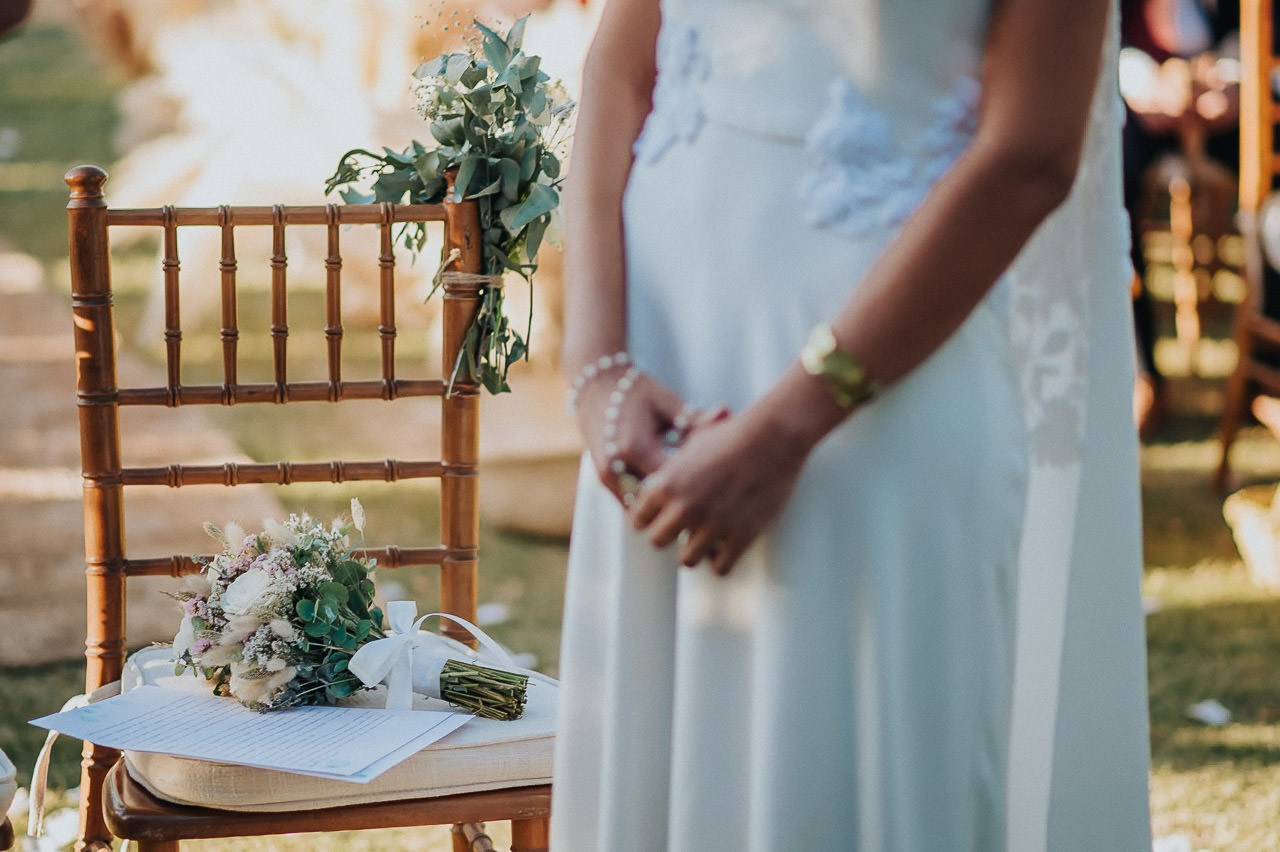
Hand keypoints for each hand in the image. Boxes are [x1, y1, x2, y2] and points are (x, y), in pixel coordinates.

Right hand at [575, 368, 718, 505]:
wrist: (596, 386)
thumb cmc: (637, 392)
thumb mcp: (667, 403)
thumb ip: (695, 418)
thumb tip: (727, 414)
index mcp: (636, 448)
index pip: (672, 485)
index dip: (696, 490)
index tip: (717, 490)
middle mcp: (617, 466)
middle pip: (657, 501)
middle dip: (681, 502)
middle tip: (708, 505)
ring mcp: (606, 476)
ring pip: (642, 507)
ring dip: (663, 506)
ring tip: (690, 503)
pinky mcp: (603, 479)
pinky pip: (630, 501)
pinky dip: (649, 501)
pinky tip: (670, 496)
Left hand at [629, 408, 810, 575]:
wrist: (772, 437)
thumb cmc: (731, 434)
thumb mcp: (688, 447)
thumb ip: (669, 470)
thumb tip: (655, 484)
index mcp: (666, 485)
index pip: (638, 519)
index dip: (649, 518)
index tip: (659, 516)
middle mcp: (684, 509)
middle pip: (657, 542)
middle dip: (668, 535)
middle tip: (682, 528)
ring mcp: (713, 526)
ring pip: (687, 561)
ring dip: (694, 551)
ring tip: (705, 539)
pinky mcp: (740, 537)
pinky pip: (720, 568)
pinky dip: (721, 561)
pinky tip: (726, 547)